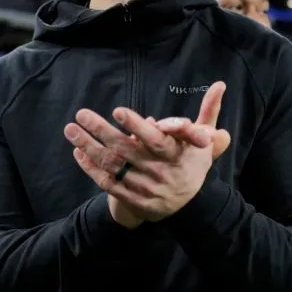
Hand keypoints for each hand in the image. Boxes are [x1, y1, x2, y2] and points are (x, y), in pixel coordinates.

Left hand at [66, 83, 224, 222]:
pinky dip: (92, 169)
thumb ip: (210, 112)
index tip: (118, 111)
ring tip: (71, 130)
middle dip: (101, 131)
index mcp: (176, 156)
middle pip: (126, 151)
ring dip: (89, 148)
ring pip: (113, 167)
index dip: (137, 126)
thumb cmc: (193, 164)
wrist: (190, 207)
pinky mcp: (132, 200)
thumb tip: (220, 84)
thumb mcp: (204, 140)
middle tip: (81, 113)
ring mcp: (144, 188)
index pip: (156, 140)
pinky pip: (108, 184)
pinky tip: (79, 153)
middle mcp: (159, 173)